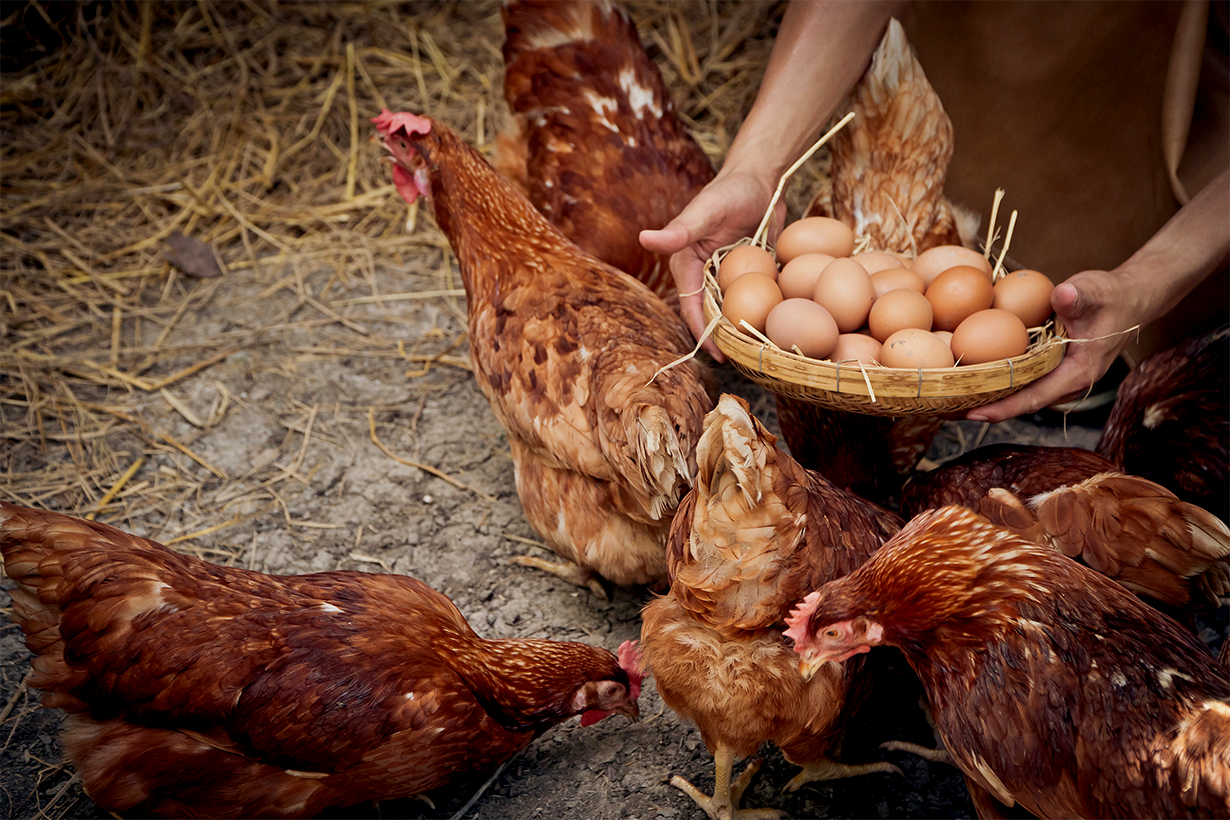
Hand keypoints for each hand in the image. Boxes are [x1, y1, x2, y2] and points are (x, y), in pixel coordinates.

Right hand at [640, 170, 783, 360]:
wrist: (762, 181)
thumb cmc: (730, 191)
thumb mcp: (706, 210)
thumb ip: (679, 230)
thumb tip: (643, 238)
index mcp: (685, 265)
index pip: (691, 307)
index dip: (702, 332)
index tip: (718, 354)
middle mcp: (703, 275)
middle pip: (709, 315)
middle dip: (722, 339)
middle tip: (742, 360)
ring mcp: (727, 277)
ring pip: (731, 311)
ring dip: (740, 330)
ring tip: (757, 352)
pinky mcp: (749, 274)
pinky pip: (753, 299)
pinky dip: (760, 313)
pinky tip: (774, 328)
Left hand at [966, 270, 1142, 421]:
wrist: (1129, 298)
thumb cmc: (1111, 296)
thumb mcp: (1094, 292)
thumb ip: (1078, 296)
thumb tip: (1062, 295)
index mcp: (1076, 374)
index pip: (1034, 398)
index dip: (1003, 409)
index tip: (974, 415)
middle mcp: (1066, 383)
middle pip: (1021, 402)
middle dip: (986, 408)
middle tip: (946, 411)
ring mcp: (1058, 377)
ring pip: (1019, 393)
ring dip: (988, 395)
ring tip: (950, 399)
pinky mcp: (1051, 368)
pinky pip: (1021, 379)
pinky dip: (998, 378)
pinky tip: (970, 374)